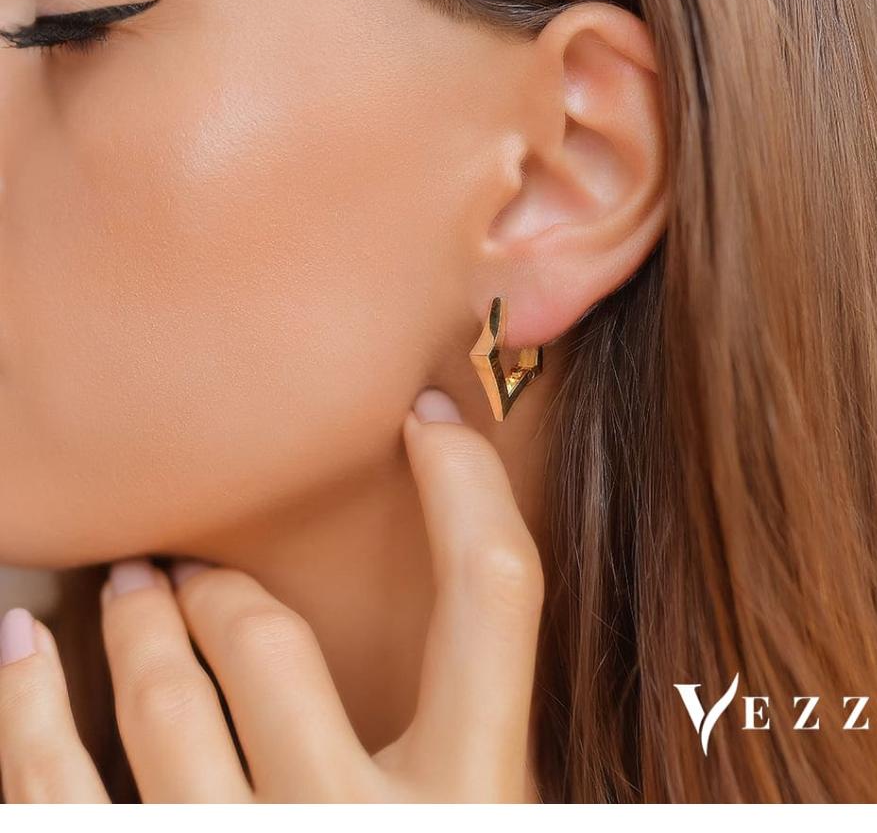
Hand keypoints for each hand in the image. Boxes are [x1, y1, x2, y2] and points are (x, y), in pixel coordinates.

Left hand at [0, 388, 545, 801]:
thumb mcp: (495, 823)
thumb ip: (487, 746)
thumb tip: (494, 627)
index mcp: (483, 803)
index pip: (497, 593)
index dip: (469, 486)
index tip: (425, 414)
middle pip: (276, 645)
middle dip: (225, 585)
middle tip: (190, 560)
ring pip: (162, 703)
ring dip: (132, 624)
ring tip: (121, 586)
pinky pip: (65, 801)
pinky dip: (28, 716)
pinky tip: (17, 653)